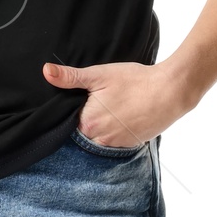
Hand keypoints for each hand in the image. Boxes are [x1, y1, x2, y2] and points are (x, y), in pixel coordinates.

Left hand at [42, 59, 195, 147]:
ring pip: (98, 137)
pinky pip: (114, 141)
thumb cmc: (134, 81)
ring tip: (110, 107)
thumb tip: (45, 72)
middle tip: (98, 101)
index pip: (67, 120)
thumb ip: (70, 77)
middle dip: (84, 117)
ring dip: (99, 126)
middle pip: (82, 130)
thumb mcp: (99, 75)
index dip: (71, 109)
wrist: (170, 91)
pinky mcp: (131, 145)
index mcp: (88, 123)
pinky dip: (113, 130)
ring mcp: (117, 145)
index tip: (78, 99)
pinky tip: (120, 115)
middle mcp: (100, 140)